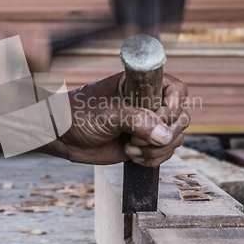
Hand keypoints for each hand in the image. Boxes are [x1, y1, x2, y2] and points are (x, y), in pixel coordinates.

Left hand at [53, 72, 188, 165]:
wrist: (63, 136)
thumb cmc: (79, 114)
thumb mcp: (109, 114)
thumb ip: (137, 121)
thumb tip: (164, 135)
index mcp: (141, 85)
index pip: (176, 90)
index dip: (174, 106)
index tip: (159, 119)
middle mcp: (148, 103)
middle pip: (180, 117)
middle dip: (164, 133)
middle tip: (138, 136)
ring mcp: (147, 124)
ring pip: (174, 138)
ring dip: (156, 149)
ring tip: (130, 146)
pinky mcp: (143, 142)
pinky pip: (164, 153)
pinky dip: (153, 158)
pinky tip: (132, 154)